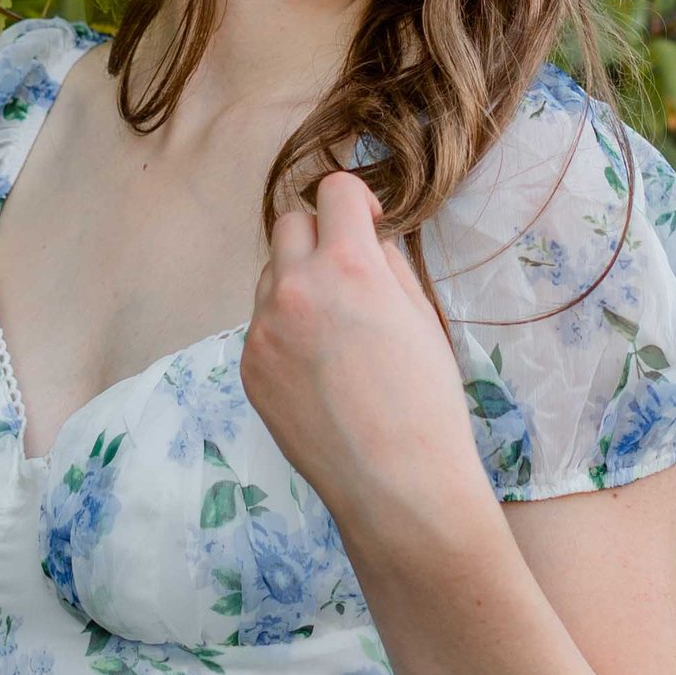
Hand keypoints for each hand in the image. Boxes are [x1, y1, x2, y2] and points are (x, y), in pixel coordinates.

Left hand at [240, 168, 484, 539]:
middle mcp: (296, 288)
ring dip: (298, 284)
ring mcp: (263, 330)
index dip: (356, 200)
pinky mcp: (249, 367)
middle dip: (320, 236)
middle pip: (290, 225)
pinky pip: (261, 326)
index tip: (368, 224)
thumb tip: (366, 241)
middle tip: (348, 273)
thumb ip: (386, 265)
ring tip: (335, 332)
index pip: (334, 191)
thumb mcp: (421, 316)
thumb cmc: (426, 402)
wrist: (396, 483)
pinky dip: (285, 332)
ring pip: (271, 276)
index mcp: (349, 266)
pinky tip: (319, 371)